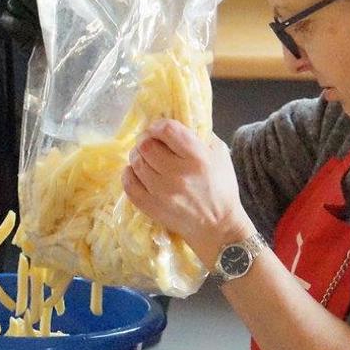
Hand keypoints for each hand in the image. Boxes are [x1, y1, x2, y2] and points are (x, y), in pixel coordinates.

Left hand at [122, 119, 253, 266]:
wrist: (217, 227)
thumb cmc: (221, 189)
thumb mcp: (220, 155)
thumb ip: (201, 136)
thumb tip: (179, 123)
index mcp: (197, 158)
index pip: (167, 130)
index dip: (159, 126)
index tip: (159, 130)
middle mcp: (178, 174)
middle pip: (146, 145)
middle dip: (146, 140)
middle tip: (151, 144)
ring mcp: (161, 192)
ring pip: (136, 162)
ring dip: (138, 156)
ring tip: (146, 159)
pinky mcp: (150, 206)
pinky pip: (128, 182)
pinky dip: (130, 173)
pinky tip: (139, 173)